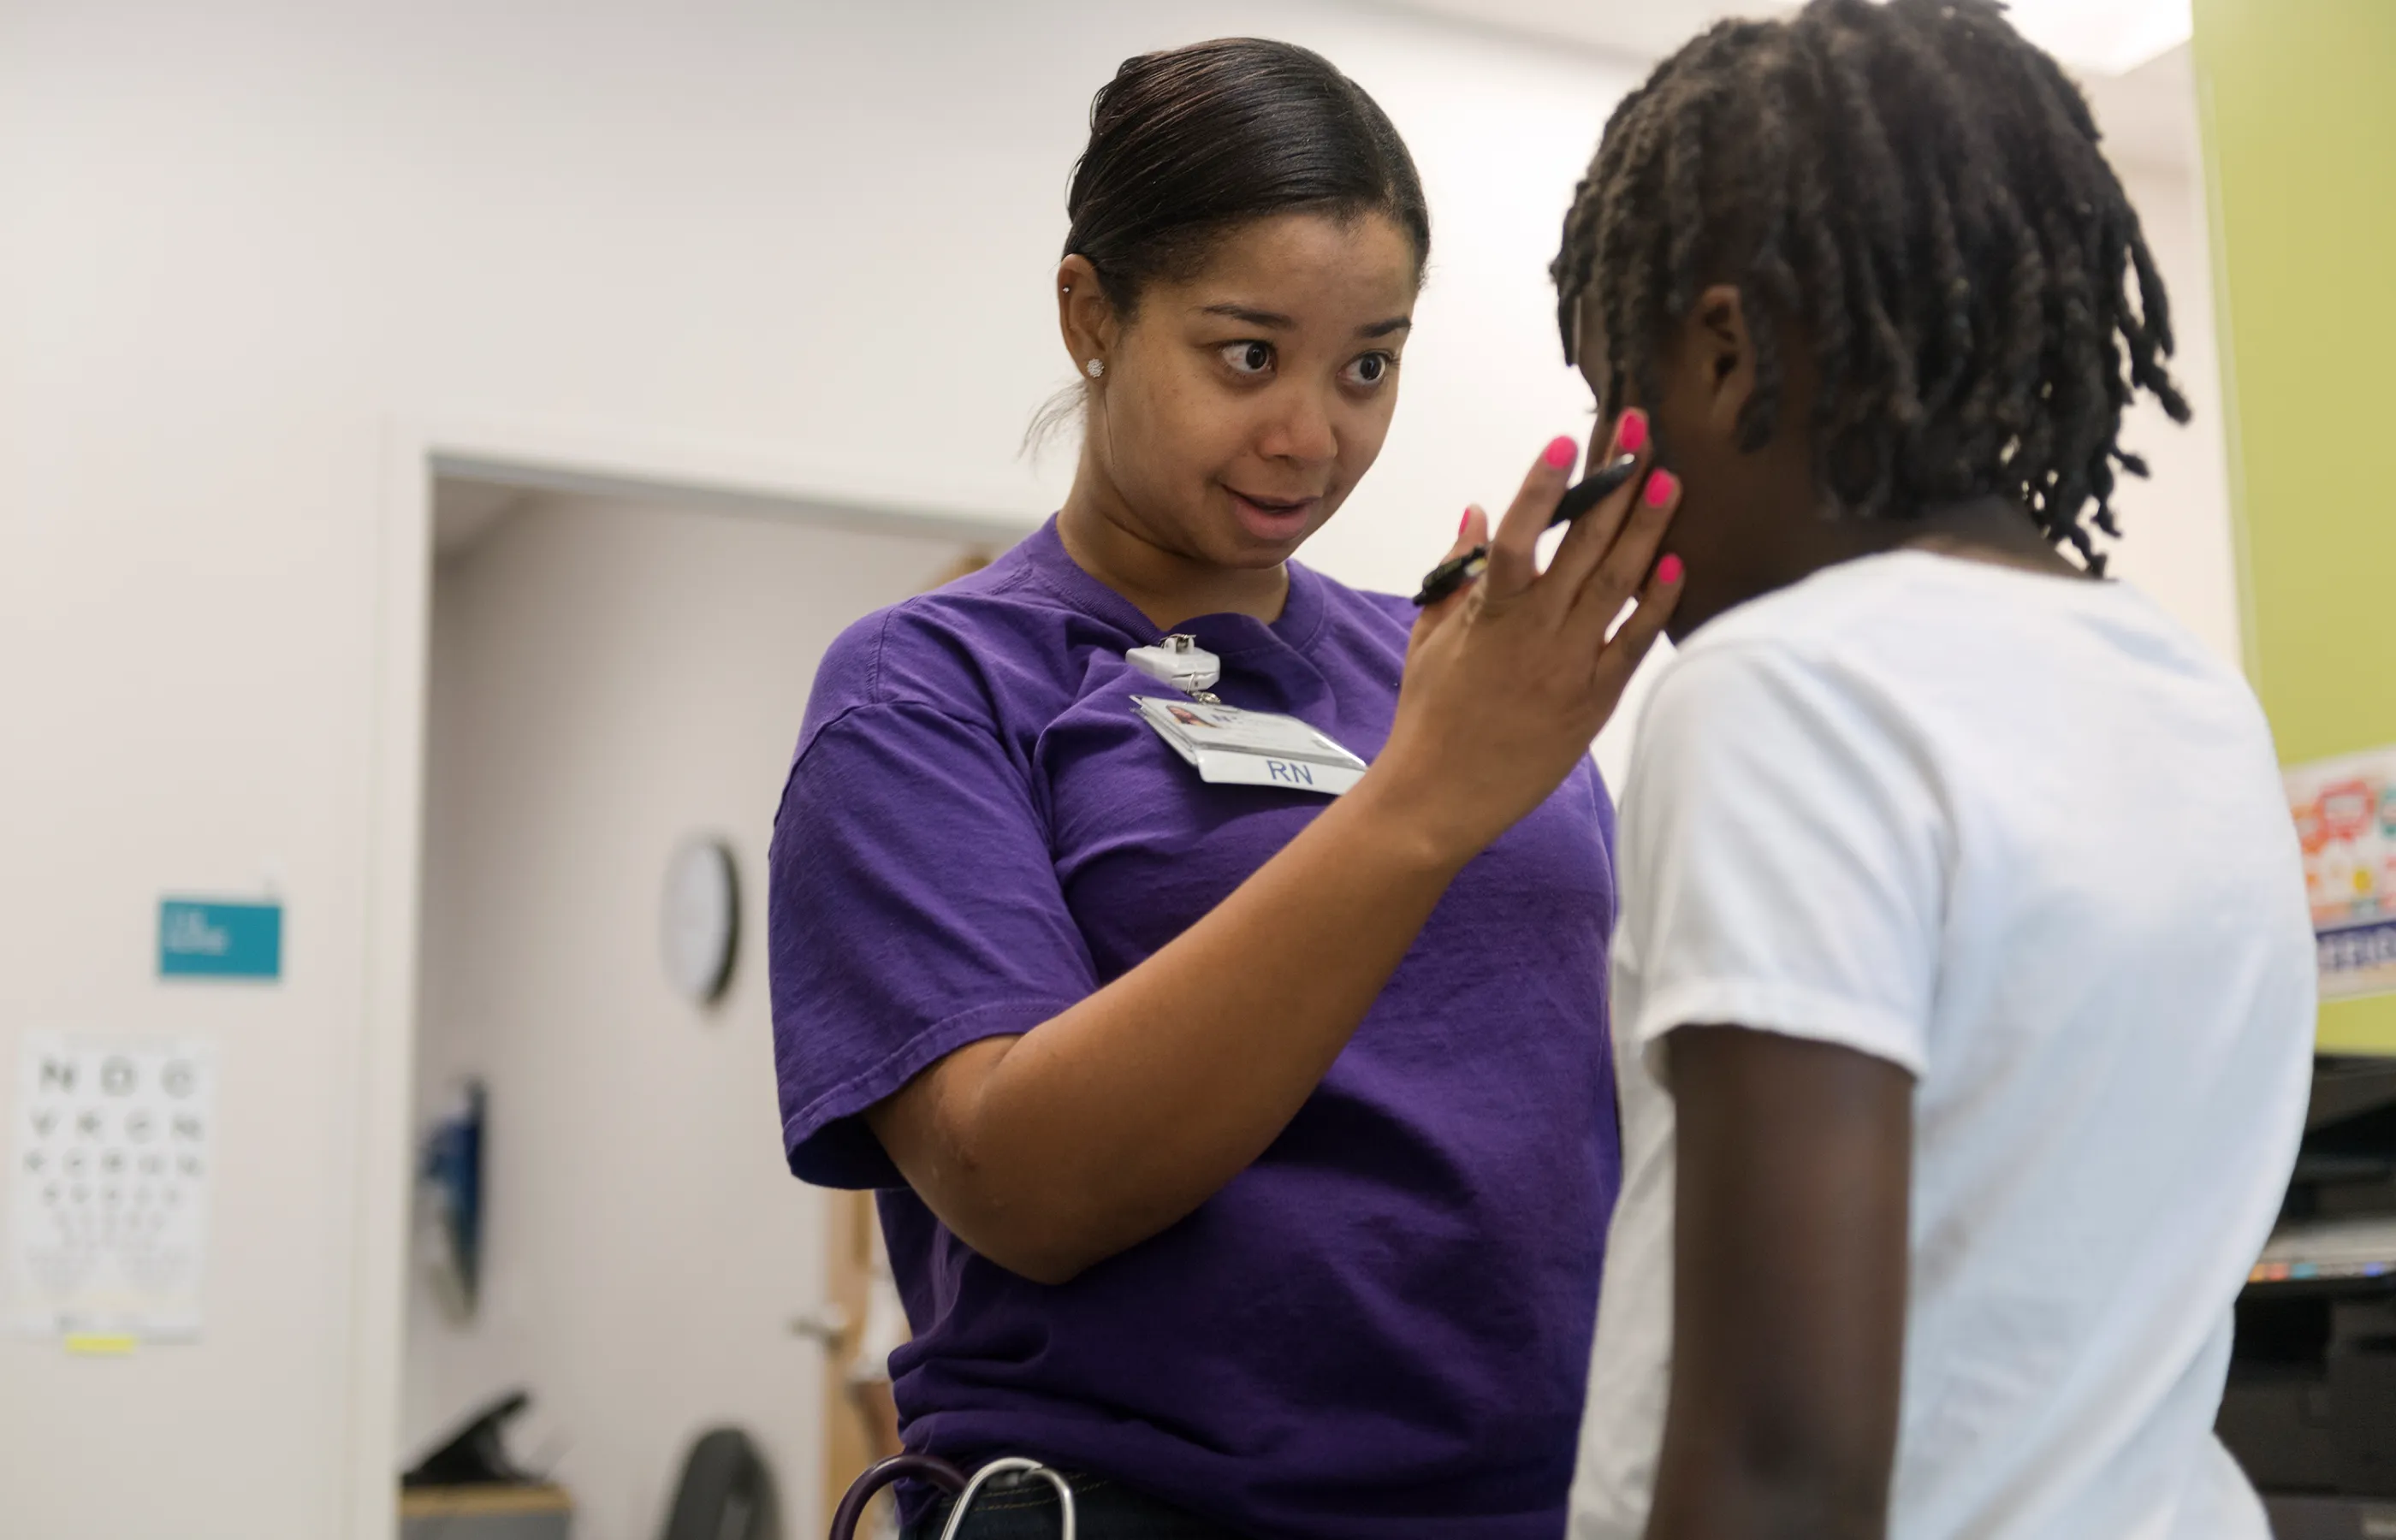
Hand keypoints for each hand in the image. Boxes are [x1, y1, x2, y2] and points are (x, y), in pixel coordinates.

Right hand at [1372, 416, 1680, 863]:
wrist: (1441, 798)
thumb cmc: (1429, 717)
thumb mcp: (1428, 638)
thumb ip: (1456, 573)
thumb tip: (1476, 513)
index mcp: (1488, 615)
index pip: (1518, 538)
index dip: (1542, 489)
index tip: (1565, 444)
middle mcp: (1534, 634)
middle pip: (1583, 546)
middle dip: (1613, 483)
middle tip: (1639, 432)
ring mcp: (1569, 667)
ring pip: (1617, 585)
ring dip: (1646, 529)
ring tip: (1669, 479)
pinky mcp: (1594, 701)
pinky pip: (1633, 644)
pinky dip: (1656, 604)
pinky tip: (1676, 563)